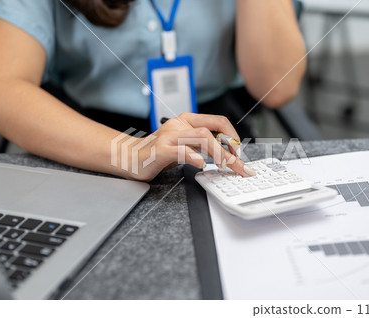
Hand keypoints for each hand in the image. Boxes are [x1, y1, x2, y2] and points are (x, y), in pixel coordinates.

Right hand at [117, 112, 255, 180]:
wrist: (129, 156)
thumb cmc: (158, 152)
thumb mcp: (184, 144)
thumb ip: (201, 144)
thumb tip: (227, 151)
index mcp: (186, 120)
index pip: (217, 121)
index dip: (232, 136)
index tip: (238, 152)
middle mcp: (179, 125)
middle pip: (211, 131)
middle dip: (230, 150)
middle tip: (239, 166)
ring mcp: (169, 136)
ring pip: (201, 137)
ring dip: (219, 153)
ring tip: (225, 166)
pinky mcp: (160, 150)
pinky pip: (181, 151)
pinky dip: (194, 157)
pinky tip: (201, 165)